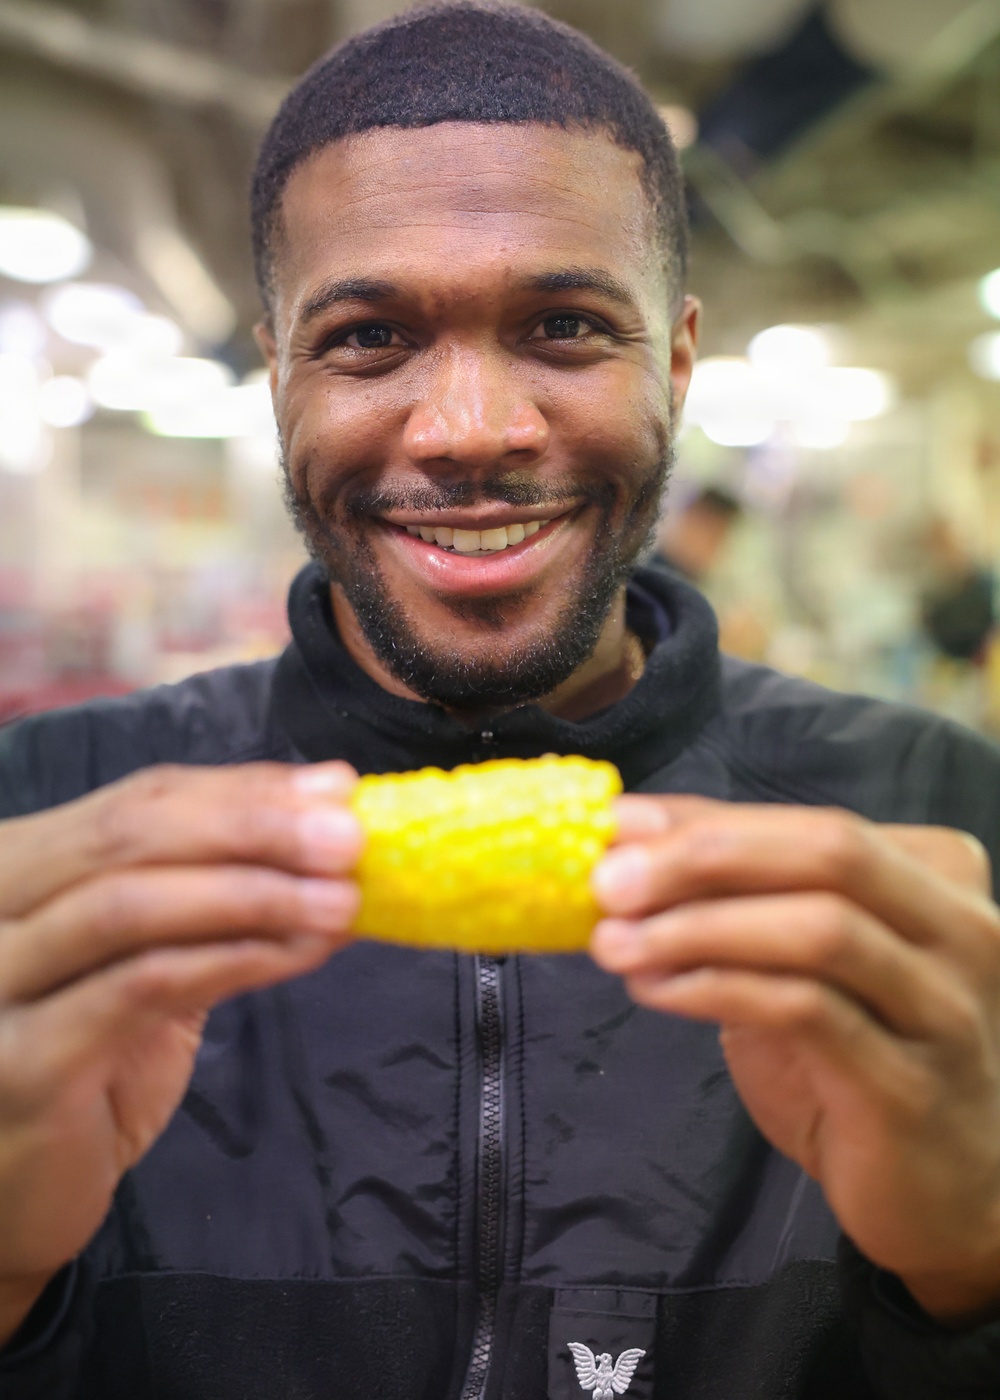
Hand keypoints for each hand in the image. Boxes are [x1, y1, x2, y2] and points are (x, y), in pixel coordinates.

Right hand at [0, 761, 361, 1343]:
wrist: (13, 1196)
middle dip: (254, 828)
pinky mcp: (22, 1062)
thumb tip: (324, 814)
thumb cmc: (90, 1065)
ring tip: (341, 899)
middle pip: (128, 834)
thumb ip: (211, 891)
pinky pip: (141, 987)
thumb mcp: (147, 958)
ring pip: (130, 904)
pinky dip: (231, 959)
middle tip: (349, 838)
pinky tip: (299, 954)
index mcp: (19, 865)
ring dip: (254, 893)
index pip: (138, 799)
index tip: (335, 789)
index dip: (242, 790)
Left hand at [591, 796, 999, 1323]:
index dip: (707, 819)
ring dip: (699, 927)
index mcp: (936, 877)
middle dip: (705, 855)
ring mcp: (945, 1009)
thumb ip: (742, 897)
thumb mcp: (803, 962)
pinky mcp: (911, 1086)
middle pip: (830, 852)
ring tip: (616, 942)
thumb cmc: (862, 1061)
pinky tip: (657, 990)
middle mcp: (961, 930)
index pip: (812, 822)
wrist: (946, 1196)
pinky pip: (807, 1012)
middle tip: (610, 880)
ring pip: (820, 930)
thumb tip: (631, 837)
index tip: (617, 824)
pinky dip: (718, 988)